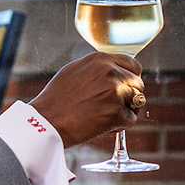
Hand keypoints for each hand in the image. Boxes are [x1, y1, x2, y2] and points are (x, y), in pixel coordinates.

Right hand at [31, 51, 146, 146]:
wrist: (46, 121)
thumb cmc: (56, 99)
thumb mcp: (75, 71)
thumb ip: (98, 68)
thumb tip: (114, 70)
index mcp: (101, 60)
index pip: (133, 65)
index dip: (131, 77)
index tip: (127, 86)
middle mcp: (110, 72)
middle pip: (138, 83)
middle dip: (130, 94)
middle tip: (115, 105)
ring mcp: (115, 92)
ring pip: (137, 101)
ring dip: (126, 110)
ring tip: (106, 115)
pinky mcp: (117, 112)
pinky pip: (131, 119)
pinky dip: (120, 124)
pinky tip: (103, 124)